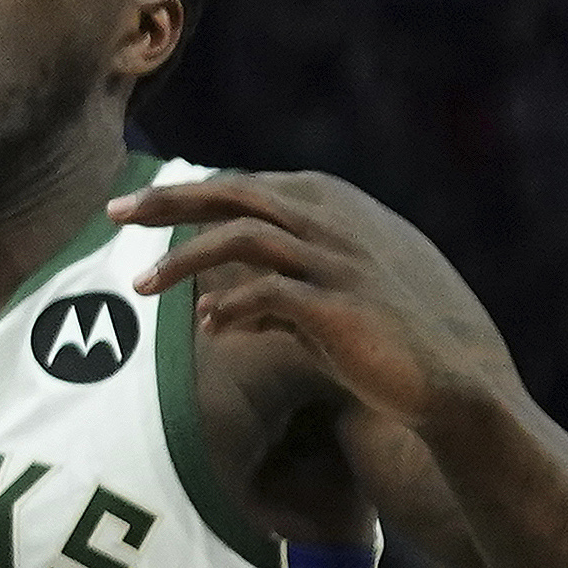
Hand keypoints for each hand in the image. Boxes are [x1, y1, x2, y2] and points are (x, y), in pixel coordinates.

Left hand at [117, 171, 520, 434]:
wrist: (455, 381)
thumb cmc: (391, 338)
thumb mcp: (331, 298)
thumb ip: (276, 288)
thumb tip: (210, 308)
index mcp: (336, 206)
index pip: (248, 186)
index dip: (189, 192)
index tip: (137, 207)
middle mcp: (337, 222)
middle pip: (235, 194)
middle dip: (168, 201)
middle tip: (112, 215)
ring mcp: (340, 260)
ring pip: (242, 238)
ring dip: (183, 260)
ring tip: (139, 287)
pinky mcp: (340, 305)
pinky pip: (267, 293)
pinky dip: (229, 306)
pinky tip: (207, 325)